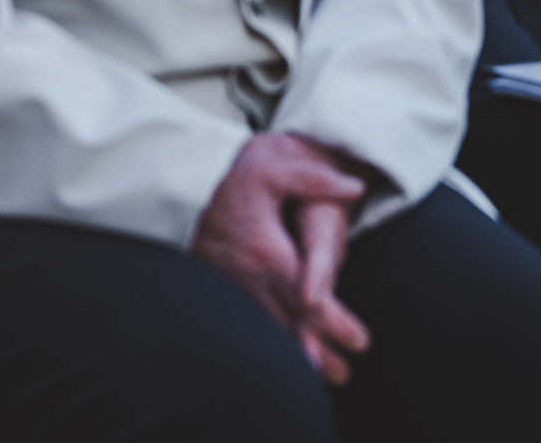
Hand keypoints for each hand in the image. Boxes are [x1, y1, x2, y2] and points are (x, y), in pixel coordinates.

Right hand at [192, 133, 370, 382]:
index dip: (335, 323)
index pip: (307, 298)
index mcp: (267, 251)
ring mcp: (231, 283)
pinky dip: (269, 339)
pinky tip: (281, 350)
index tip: (360, 342)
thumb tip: (356, 187)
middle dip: (320, 351)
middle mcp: (248, 276)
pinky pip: (249, 319)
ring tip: (321, 375)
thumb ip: (316, 178)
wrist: (180, 182)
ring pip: (268, 327)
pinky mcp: (219, 283)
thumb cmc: (230, 173)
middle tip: (345, 375)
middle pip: (290, 323)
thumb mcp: (273, 166)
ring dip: (295, 352)